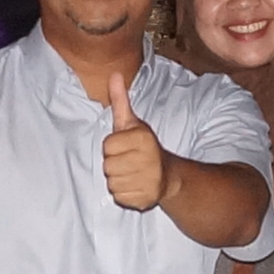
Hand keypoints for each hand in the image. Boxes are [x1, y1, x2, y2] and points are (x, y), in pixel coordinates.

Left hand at [100, 93, 166, 211]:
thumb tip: (114, 73)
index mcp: (142, 139)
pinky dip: (124, 194)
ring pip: (112, 182)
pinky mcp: (144, 199)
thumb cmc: (143, 146)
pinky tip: (135, 186)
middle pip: (107, 165)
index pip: (107, 146)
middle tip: (129, 161)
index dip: (113, 147)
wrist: (167, 175)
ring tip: (132, 173)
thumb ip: (120, 100)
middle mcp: (146, 160)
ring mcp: (147, 181)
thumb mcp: (132, 122)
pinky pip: (119, 197)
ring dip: (118, 179)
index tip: (125, 146)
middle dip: (114, 164)